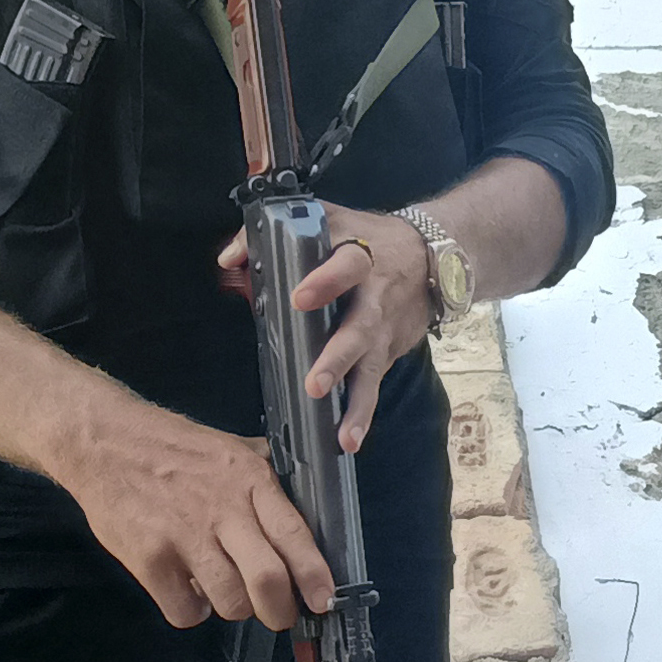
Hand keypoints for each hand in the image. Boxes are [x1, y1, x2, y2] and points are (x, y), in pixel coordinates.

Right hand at [51, 399, 335, 630]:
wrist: (103, 441)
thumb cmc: (169, 445)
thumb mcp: (227, 445)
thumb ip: (261, 471)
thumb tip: (296, 494)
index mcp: (248, 479)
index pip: (293, 534)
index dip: (313, 574)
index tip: (323, 598)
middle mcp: (223, 508)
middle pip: (267, 580)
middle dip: (280, 610)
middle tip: (279, 615)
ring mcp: (184, 536)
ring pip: (230, 602)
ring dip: (235, 609)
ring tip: (226, 593)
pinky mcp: (150, 559)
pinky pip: (186, 610)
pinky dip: (193, 611)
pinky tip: (188, 590)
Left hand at [217, 206, 431, 453]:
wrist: (433, 256)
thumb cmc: (366, 238)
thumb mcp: (328, 220)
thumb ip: (273, 233)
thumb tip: (228, 260)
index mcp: (358, 257)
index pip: (345, 267)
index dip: (325, 281)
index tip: (300, 299)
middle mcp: (374, 297)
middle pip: (358, 328)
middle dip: (337, 356)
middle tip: (314, 381)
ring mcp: (382, 329)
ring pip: (369, 366)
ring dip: (355, 401)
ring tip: (341, 432)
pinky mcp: (387, 352)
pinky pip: (374, 385)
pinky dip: (363, 414)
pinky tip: (348, 441)